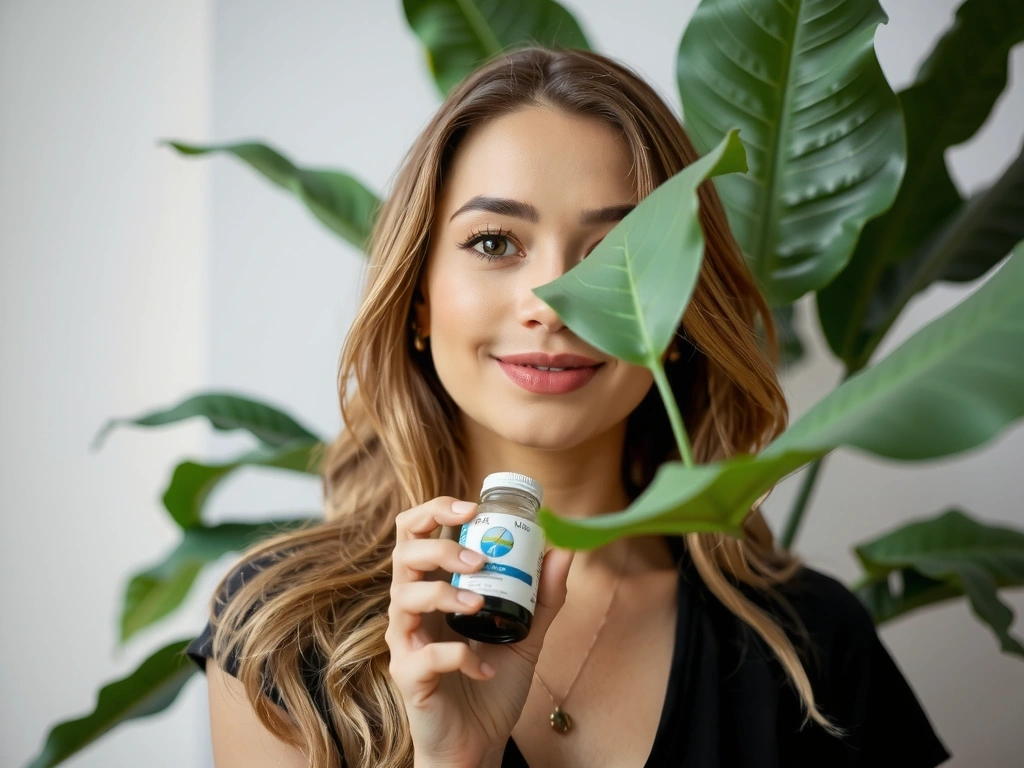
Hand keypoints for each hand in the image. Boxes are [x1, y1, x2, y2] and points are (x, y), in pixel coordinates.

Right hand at [385, 496, 573, 767]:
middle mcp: (412, 608)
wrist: (479, 743)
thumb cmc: (493, 682)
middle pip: (402, 555)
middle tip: (479, 560)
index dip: (435, 511)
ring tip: (479, 605)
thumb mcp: (527, 634)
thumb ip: (543, 596)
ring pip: (404, 597)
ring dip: (444, 595)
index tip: (472, 508)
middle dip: (440, 548)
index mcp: (434, 587)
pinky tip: (487, 668)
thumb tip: (563, 550)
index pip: (416, 534)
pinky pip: (426, 655)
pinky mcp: (408, 676)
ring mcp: (405, 641)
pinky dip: (460, 657)